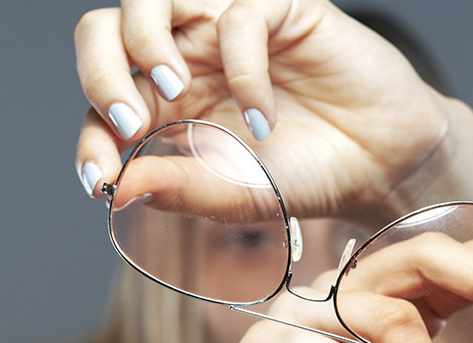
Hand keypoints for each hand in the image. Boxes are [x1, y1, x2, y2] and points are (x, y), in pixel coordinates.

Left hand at [75, 0, 447, 221]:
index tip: (99, 180)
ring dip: (148, 45)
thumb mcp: (237, 194)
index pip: (105, 99)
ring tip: (175, 96)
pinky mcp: (280, 10)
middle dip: (99, 73)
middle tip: (126, 122)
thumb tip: (119, 187)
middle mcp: (192, 58)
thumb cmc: (309, 176)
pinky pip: (239, 17)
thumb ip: (182, 188)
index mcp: (173, 104)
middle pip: (109, 31)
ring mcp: (231, 30)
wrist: (380, 165)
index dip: (91, 136)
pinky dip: (242, 70)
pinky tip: (263, 119)